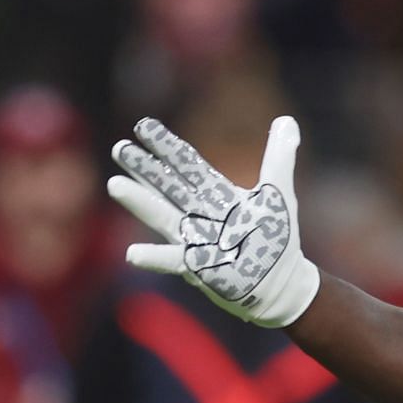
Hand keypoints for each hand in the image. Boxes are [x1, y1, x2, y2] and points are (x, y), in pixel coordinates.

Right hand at [107, 116, 320, 327]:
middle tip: (121, 148)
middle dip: (146, 168)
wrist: (281, 282)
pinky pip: (173, 260)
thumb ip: (279, 157)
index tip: (144, 126)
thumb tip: (287, 120)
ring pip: (163, 217)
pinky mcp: (198, 266)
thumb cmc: (275, 238)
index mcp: (215, 194)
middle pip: (168, 186)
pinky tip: (133, 254)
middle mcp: (199, 213)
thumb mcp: (278, 194)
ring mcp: (195, 240)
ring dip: (141, 202)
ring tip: (116, 185)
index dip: (167, 146)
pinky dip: (154, 257)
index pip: (187, 164)